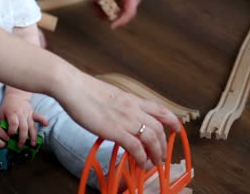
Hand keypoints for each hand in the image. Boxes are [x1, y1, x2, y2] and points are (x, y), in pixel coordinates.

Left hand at [0, 93, 48, 147]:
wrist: (16, 95)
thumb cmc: (8, 105)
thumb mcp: (1, 112)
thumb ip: (2, 122)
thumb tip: (1, 133)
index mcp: (12, 114)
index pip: (13, 124)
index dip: (11, 131)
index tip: (9, 137)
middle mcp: (21, 115)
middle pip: (23, 127)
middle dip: (22, 138)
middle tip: (20, 146)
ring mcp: (28, 114)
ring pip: (31, 126)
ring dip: (32, 136)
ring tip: (33, 144)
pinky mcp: (32, 113)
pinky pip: (38, 116)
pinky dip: (43, 120)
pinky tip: (46, 124)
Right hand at [53, 69, 179, 168]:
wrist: (73, 87)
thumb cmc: (85, 90)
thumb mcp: (110, 95)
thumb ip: (119, 105)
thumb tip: (119, 114)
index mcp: (132, 99)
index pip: (160, 109)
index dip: (171, 121)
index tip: (176, 129)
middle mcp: (133, 109)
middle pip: (159, 128)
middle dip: (163, 145)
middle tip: (162, 155)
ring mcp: (126, 120)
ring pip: (152, 139)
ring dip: (156, 154)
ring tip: (154, 163)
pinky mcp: (115, 130)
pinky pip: (136, 148)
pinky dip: (142, 158)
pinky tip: (141, 163)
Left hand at [94, 0, 140, 27]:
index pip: (129, 12)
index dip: (121, 21)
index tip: (112, 26)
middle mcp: (132, 0)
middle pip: (122, 15)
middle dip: (108, 16)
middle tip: (95, 12)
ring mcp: (128, 1)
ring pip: (117, 12)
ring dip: (105, 11)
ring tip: (92, 5)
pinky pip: (115, 7)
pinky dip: (105, 6)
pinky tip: (95, 1)